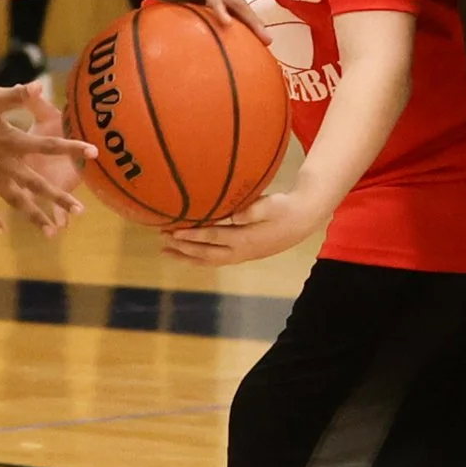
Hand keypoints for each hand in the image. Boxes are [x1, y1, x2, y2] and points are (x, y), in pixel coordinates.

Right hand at [0, 83, 92, 234]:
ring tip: (51, 231)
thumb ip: (16, 97)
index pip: (47, 145)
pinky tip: (0, 229)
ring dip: (33, 215)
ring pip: (14, 200)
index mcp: (9, 140)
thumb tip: (39, 87)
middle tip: (80, 211)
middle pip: (36, 184)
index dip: (71, 147)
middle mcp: (0, 163)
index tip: (94, 152)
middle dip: (59, 198)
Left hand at [114, 0, 268, 42]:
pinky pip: (211, 16)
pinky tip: (228, 49)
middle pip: (232, 1)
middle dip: (250, 19)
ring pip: (228, 9)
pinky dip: (223, 29)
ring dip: (244, 26)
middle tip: (267, 40)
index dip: (220, 5)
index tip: (228, 24)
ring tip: (260, 47)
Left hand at [162, 188, 321, 266]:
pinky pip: (216, 260)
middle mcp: (241, 251)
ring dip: (187, 257)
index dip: (192, 236)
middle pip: (206, 254)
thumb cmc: (286, 208)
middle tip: (162, 241)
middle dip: (183, 248)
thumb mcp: (272, 205)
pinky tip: (188, 254)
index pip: (213, 238)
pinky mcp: (243, 254)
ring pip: (209, 260)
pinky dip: (199, 258)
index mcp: (246, 239)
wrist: (303, 220)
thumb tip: (234, 216)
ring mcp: (242, 255)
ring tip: (166, 252)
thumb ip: (253, 210)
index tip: (173, 232)